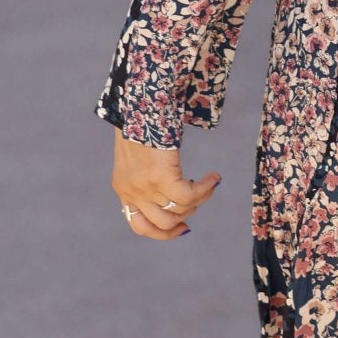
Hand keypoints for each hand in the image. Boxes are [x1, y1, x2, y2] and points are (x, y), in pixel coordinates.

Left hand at [111, 128, 221, 242]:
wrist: (139, 104)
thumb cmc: (140, 123)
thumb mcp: (136, 158)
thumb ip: (146, 178)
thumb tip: (172, 193)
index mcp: (123, 189)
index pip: (139, 226)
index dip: (163, 233)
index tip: (183, 227)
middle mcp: (131, 192)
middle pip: (164, 223)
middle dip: (186, 215)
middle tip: (199, 198)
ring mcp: (144, 187)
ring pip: (180, 209)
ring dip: (200, 199)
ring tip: (209, 183)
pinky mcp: (160, 177)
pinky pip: (189, 195)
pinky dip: (205, 189)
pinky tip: (214, 177)